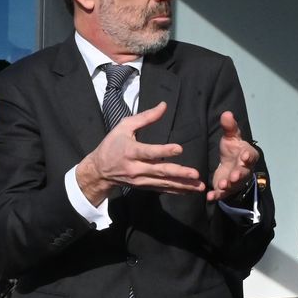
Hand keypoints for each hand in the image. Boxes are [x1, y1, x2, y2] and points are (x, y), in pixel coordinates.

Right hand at [75, 102, 204, 204]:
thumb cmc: (112, 145)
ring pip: (164, 183)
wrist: (99, 171)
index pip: (149, 151)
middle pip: (160, 171)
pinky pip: (161, 189)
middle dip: (179, 173)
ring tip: (198, 186)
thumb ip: (145, 117)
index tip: (179, 149)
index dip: (164, 151)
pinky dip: (176, 191)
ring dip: (182, 185)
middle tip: (195, 173)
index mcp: (131, 151)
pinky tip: (189, 191)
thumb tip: (164, 105)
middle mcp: (136, 168)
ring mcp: (140, 180)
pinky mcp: (143, 186)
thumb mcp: (124, 127)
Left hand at [205, 111, 260, 201]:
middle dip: (239, 175)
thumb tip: (227, 113)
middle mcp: (244, 170)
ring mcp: (235, 181)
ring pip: (234, 185)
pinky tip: (210, 197)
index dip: (248, 157)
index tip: (244, 156)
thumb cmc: (232, 149)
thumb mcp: (231, 137)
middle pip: (243, 173)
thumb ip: (229, 127)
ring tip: (222, 185)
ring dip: (228, 186)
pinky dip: (217, 196)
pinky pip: (222, 194)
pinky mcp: (226, 190)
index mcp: (247, 155)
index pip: (250, 156)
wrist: (228, 165)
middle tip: (233, 176)